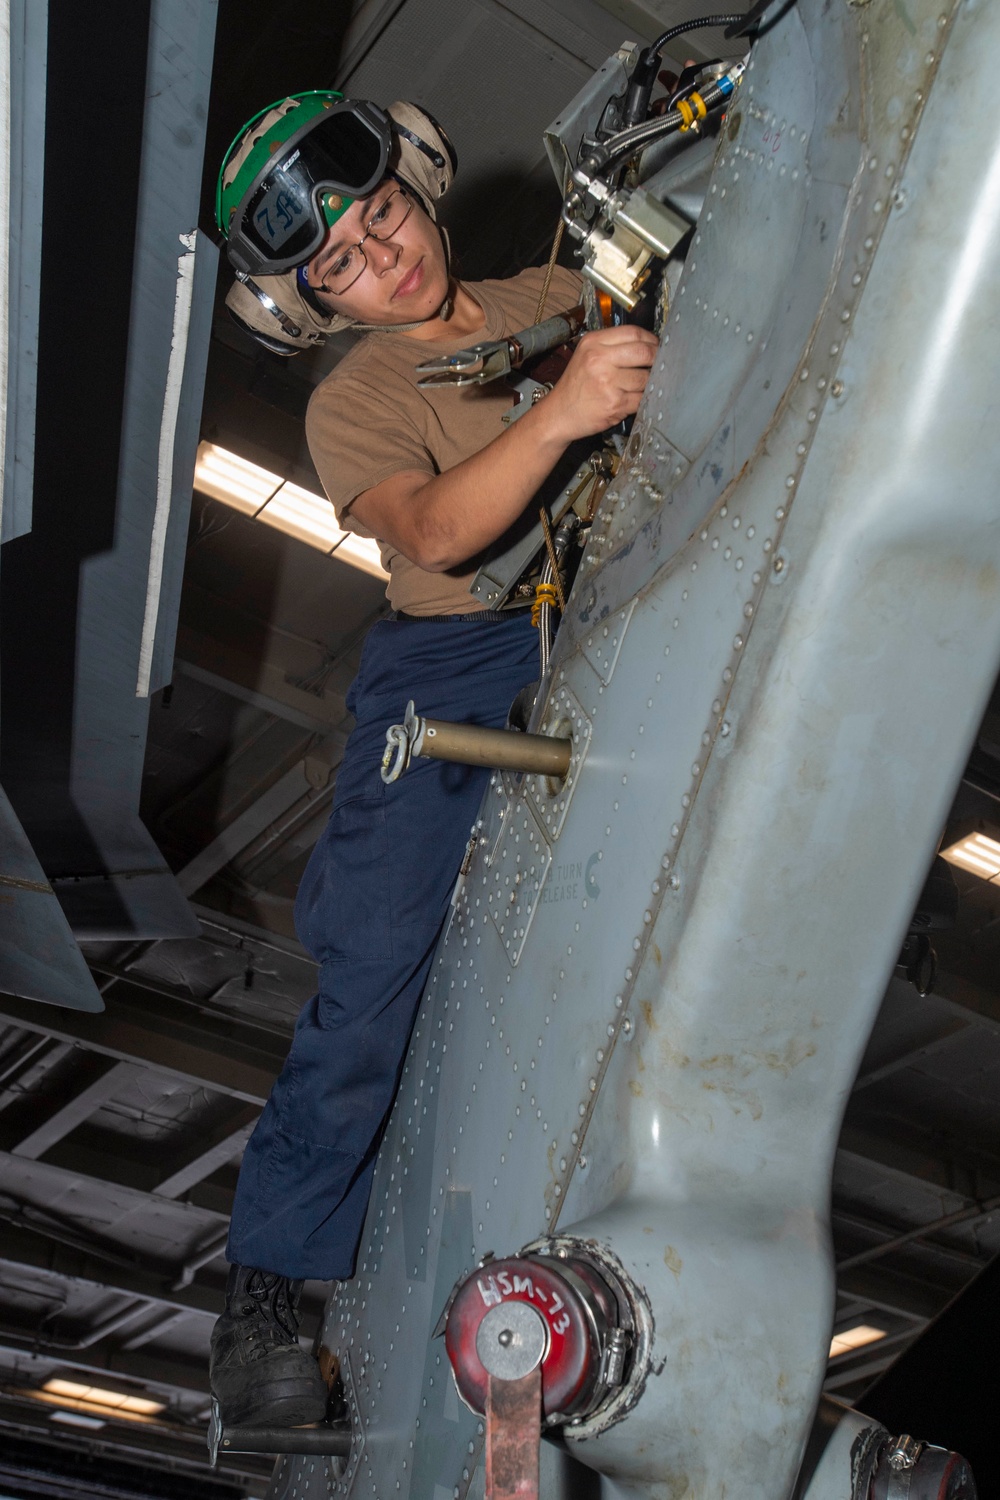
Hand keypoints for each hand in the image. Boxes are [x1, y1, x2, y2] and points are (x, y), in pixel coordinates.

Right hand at [540, 324, 658, 443]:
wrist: (559, 414)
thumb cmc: (576, 386)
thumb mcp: (586, 355)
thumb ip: (612, 346)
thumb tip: (647, 345)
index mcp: (593, 343)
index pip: (633, 332)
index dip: (651, 339)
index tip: (656, 346)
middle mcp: (599, 360)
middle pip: (644, 352)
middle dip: (656, 359)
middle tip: (659, 364)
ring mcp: (607, 383)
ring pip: (645, 378)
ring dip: (650, 383)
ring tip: (642, 385)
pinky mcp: (614, 404)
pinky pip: (641, 399)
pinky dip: (643, 399)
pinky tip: (634, 398)